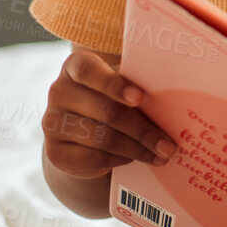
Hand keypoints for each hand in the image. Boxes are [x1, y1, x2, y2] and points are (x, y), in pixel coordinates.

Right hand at [42, 48, 178, 180]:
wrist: (82, 134)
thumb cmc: (112, 100)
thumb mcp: (121, 86)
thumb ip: (137, 85)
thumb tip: (174, 98)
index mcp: (75, 66)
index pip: (89, 71)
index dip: (114, 84)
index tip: (140, 97)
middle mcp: (58, 91)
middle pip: (106, 111)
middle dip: (143, 129)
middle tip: (168, 144)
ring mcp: (52, 123)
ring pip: (103, 138)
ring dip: (137, 149)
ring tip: (161, 154)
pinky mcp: (55, 152)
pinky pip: (94, 158)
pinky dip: (119, 159)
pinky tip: (135, 158)